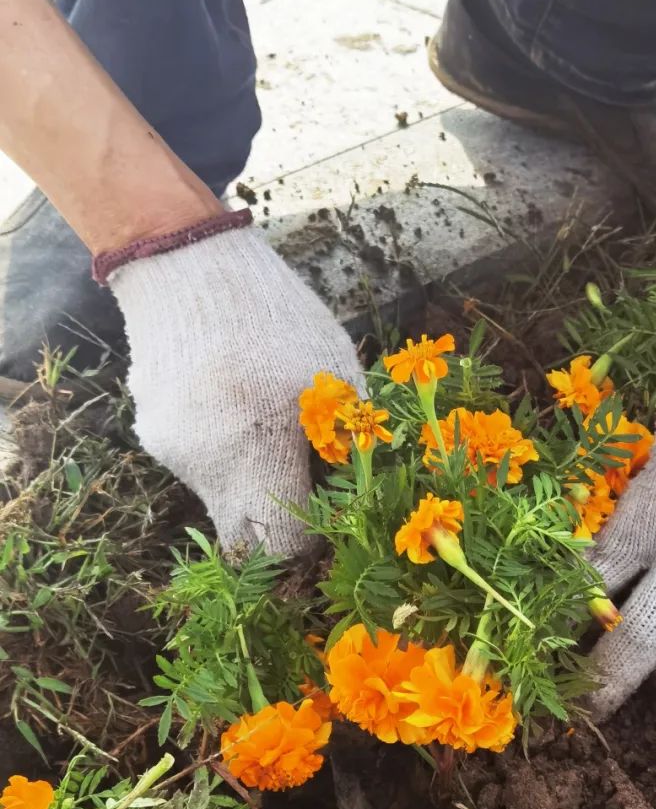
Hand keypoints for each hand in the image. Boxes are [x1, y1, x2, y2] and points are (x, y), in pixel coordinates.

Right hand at [109, 226, 363, 553]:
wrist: (186, 264)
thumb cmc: (278, 319)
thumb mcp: (337, 374)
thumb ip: (347, 442)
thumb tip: (352, 489)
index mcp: (261, 456)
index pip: (286, 544)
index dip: (312, 538)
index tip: (327, 514)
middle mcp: (209, 468)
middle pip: (245, 537)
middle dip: (275, 527)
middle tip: (302, 492)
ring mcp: (173, 454)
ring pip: (220, 496)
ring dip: (248, 479)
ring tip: (264, 421)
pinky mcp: (151, 433)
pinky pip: (196, 461)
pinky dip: (220, 448)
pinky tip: (231, 400)